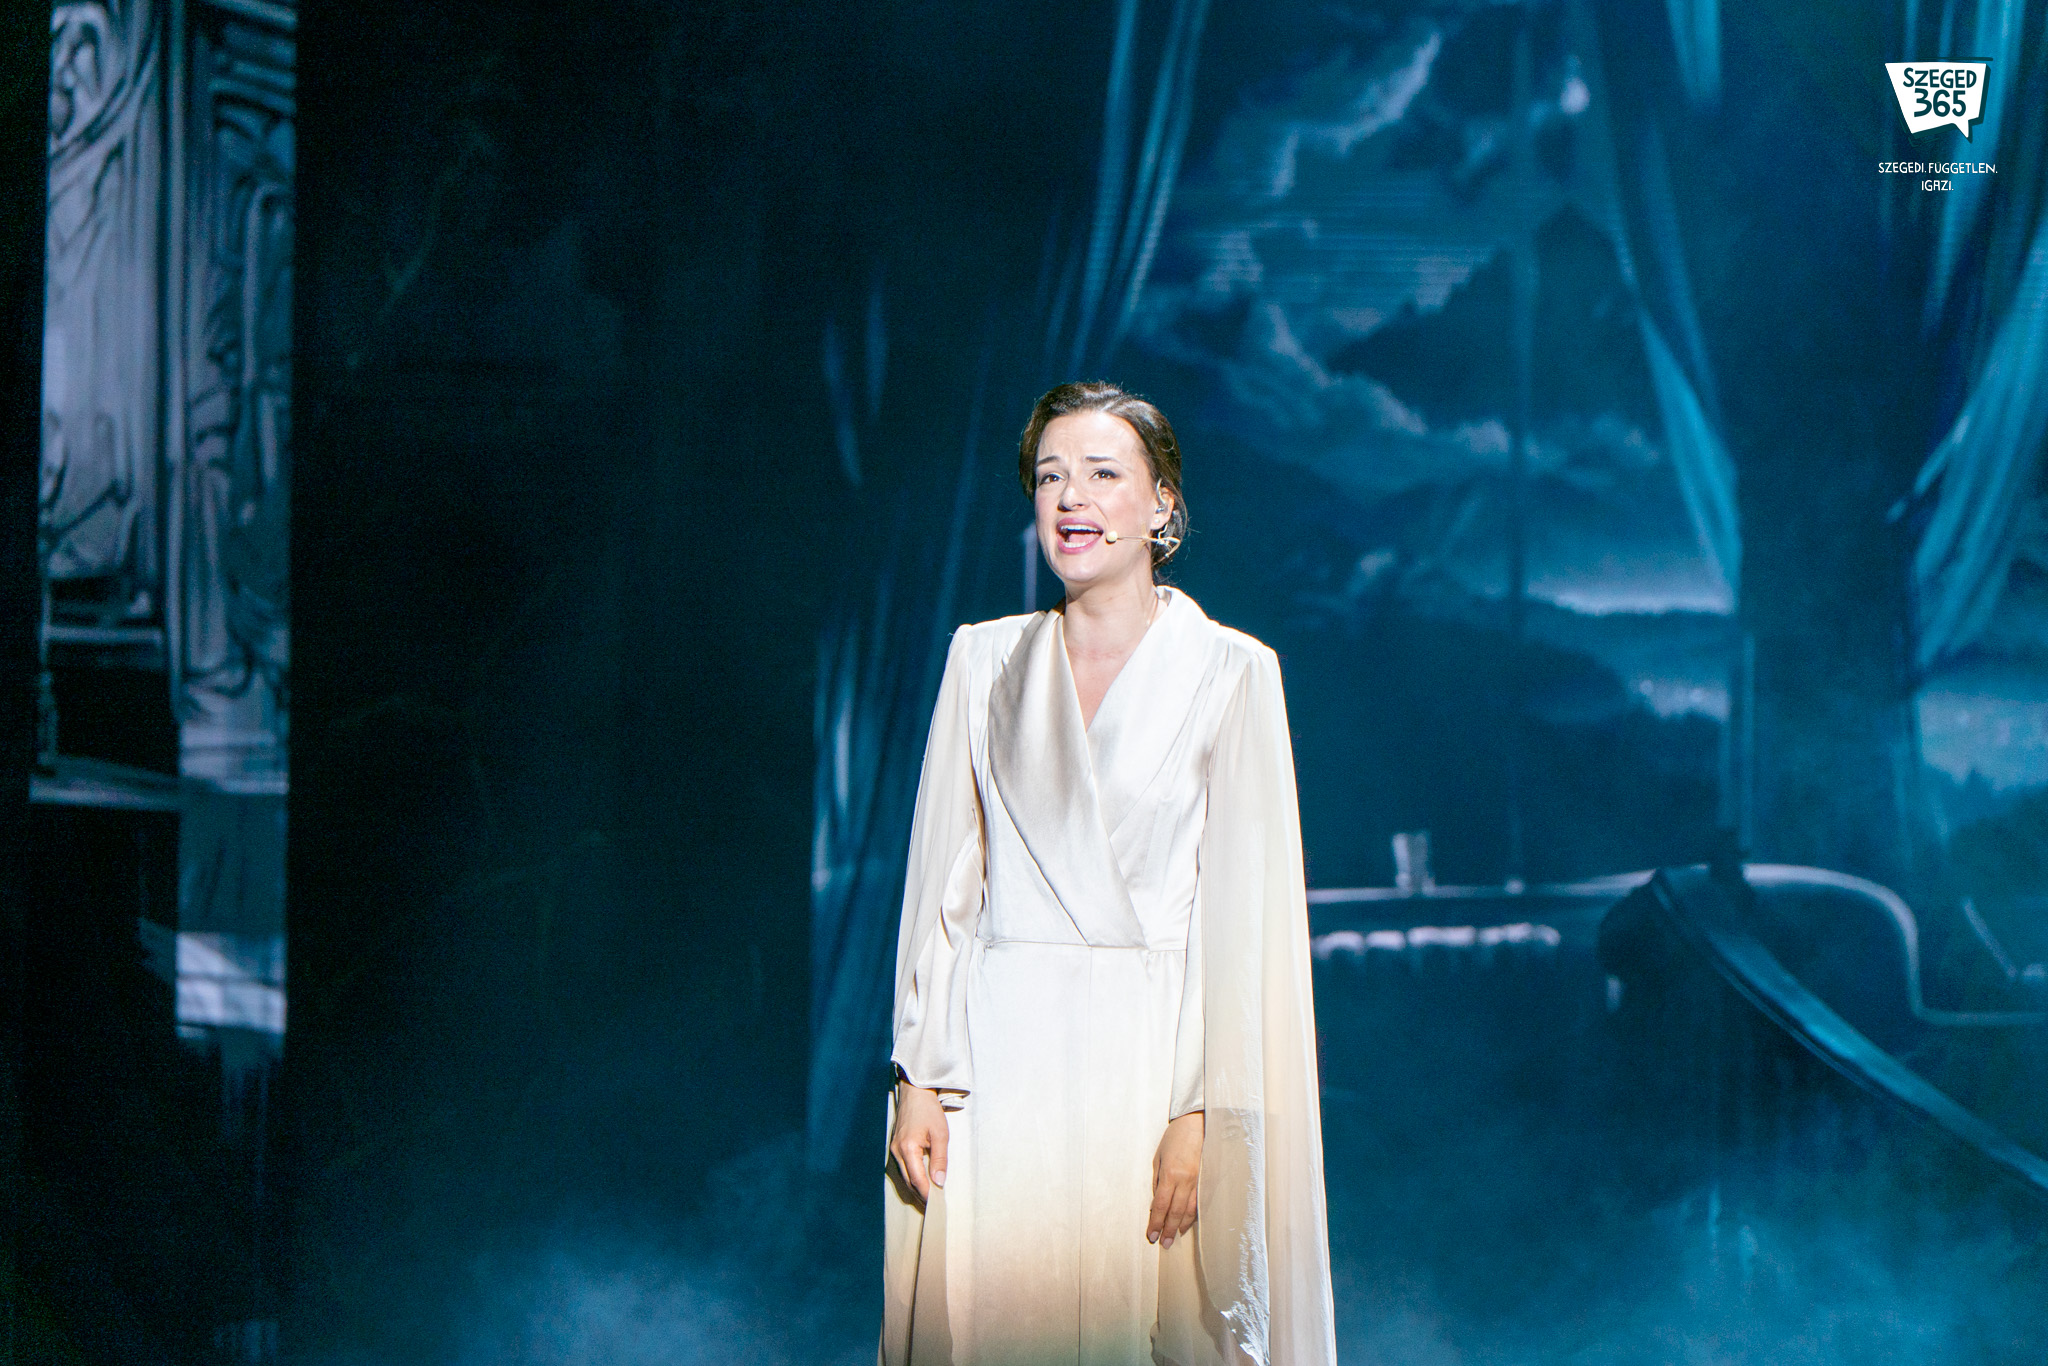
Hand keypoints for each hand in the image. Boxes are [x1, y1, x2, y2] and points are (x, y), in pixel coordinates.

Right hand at [890, 1080, 949, 1202]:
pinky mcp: (895, 1147)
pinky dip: (912, 1177)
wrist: (915, 1094)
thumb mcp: (940, 1134)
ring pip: (904, 1176)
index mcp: (908, 1148)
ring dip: (915, 1187)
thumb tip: (939, 1182)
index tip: (936, 1204)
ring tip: (929, 1196)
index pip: (917, 1179)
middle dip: (920, 1194)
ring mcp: (893, 1149)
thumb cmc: (929, 1111)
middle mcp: (897, 1151)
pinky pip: (902, 1168)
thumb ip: (940, 1159)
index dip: (926, 1193)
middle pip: (908, 1181)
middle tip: (934, 1205)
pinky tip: (921, 1180)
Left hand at [1148, 1110, 1202, 1248]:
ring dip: (1182, 1226)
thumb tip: (1157, 1202)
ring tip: (1175, 1237)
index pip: (1161, 1205)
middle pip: (1176, 1212)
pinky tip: (1188, 1222)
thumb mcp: (1158, 1157)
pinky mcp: (1208, 1180)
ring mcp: (1200, 1181)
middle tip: (1163, 1244)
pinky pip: (1200, 1202)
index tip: (1151, 1236)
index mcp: (1171, 1174)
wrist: (1199, 1123)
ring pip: (1191, 1210)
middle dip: (1169, 1230)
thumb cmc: (1175, 1138)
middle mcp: (1186, 1180)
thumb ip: (1157, 1181)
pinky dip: (1194, 1215)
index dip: (1156, 1223)